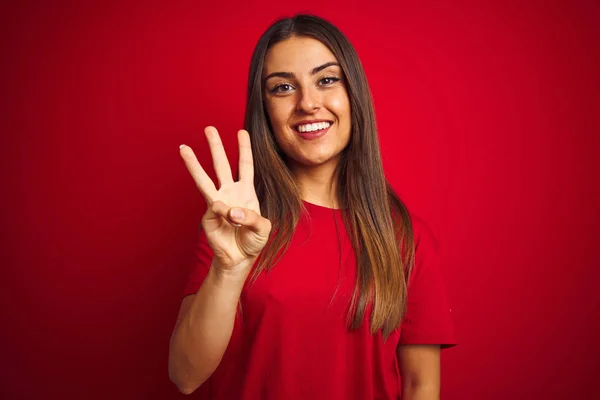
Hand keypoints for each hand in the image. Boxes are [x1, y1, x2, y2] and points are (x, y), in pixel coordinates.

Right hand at [179, 126, 270, 273]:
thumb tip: (229, 210)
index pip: (245, 165)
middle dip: (216, 146)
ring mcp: (218, 202)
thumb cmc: (253, 241)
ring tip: (183, 148)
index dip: (244, 148)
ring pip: (205, 179)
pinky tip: (228, 217)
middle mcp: (230, 192)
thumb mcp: (263, 228)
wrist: (239, 258)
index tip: (242, 132)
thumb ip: (251, 217)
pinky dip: (222, 210)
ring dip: (194, 164)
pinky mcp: (208, 215)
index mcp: (246, 191)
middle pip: (222, 164)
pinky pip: (214, 207)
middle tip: (209, 128)